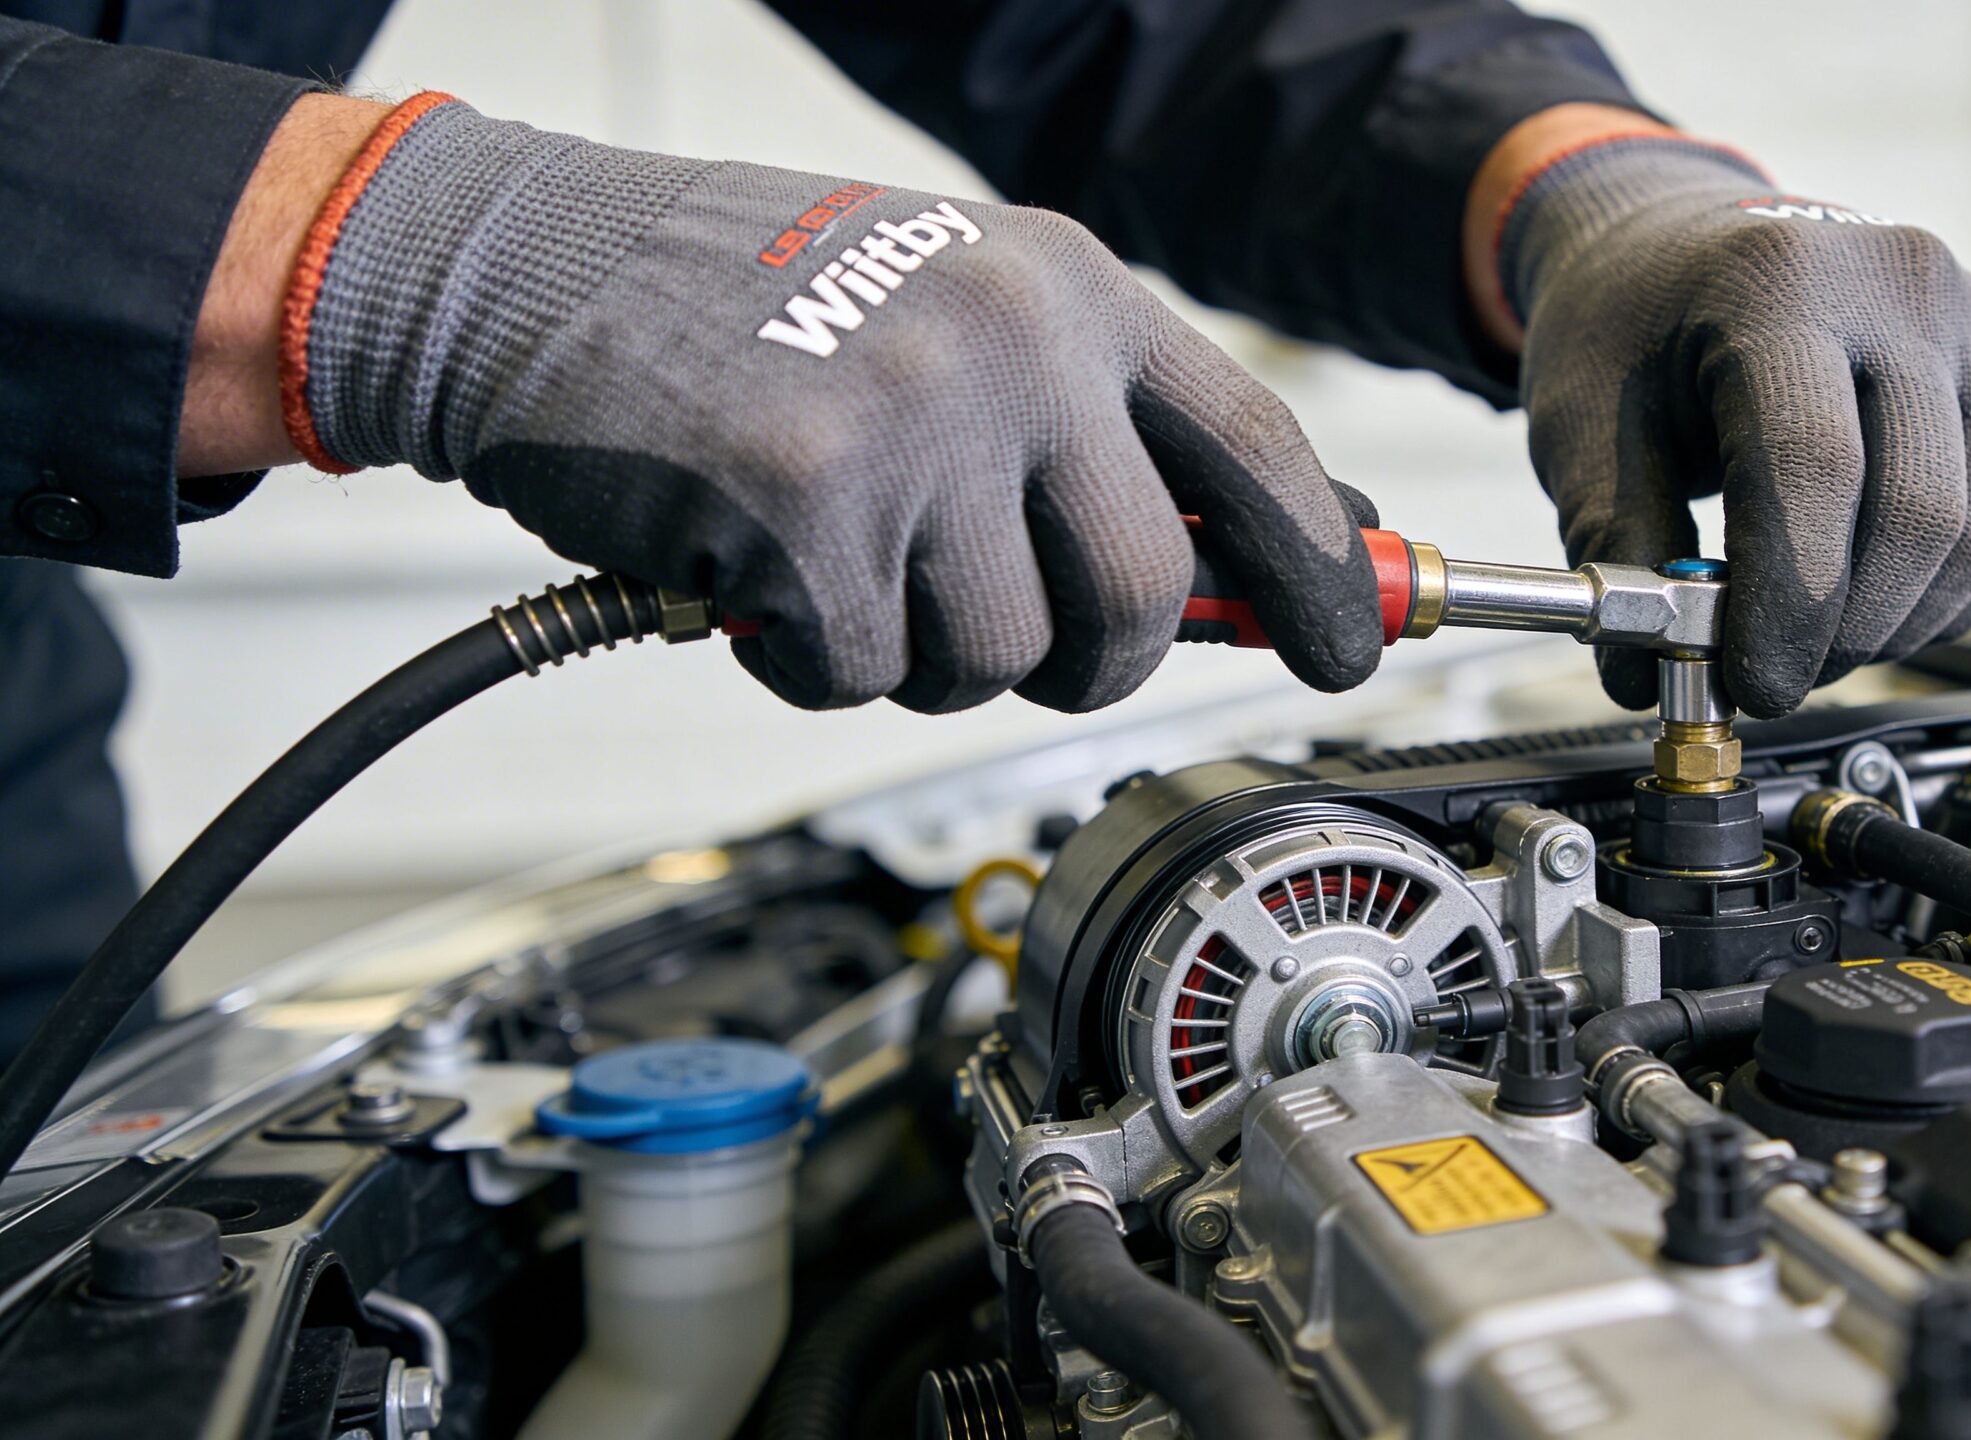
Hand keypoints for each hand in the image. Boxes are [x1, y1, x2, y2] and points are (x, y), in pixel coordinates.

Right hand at [278, 98, 1380, 711]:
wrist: (524, 264)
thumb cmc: (743, 304)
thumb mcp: (957, 315)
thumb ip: (1093, 430)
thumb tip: (1248, 563)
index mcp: (1070, 291)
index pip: (1258, 451)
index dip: (1325, 569)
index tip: (1350, 644)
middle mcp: (1015, 347)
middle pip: (1140, 600)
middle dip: (1083, 659)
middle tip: (1008, 638)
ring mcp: (914, 422)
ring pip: (993, 656)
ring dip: (914, 650)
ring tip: (835, 556)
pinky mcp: (807, 506)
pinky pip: (860, 675)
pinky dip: (805, 661)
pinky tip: (755, 570)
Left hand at [1478, 117, 1970, 715]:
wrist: (1688, 246)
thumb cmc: (1634, 327)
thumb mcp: (1581, 422)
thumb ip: (1616, 547)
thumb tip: (1650, 676)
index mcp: (1780, 281)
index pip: (1815, 468)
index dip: (1788, 605)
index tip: (1751, 681)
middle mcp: (1904, 286)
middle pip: (1921, 513)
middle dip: (1848, 632)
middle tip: (1781, 672)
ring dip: (1905, 626)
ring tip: (1822, 639)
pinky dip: (1957, 594)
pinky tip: (1882, 599)